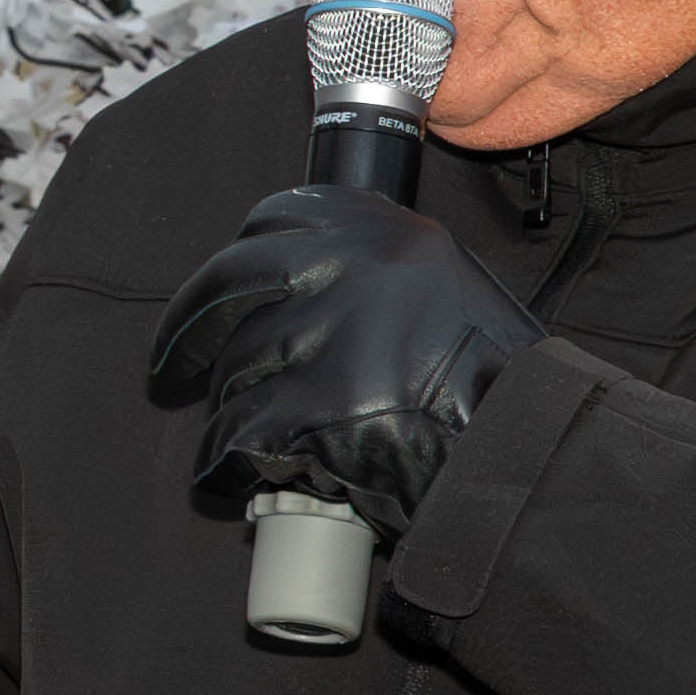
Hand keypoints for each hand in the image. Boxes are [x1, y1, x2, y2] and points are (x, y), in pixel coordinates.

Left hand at [145, 178, 536, 538]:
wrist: (524, 446)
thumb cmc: (491, 377)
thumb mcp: (441, 283)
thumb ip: (369, 268)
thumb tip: (284, 280)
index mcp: (380, 228)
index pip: (271, 220)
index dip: (232, 262)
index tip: (216, 293)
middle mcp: (349, 267)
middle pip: (227, 284)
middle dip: (186, 331)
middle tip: (171, 368)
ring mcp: (328, 334)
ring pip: (235, 365)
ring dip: (230, 408)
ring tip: (247, 438)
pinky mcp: (313, 407)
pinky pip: (236, 431)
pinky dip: (224, 459)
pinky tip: (227, 474)